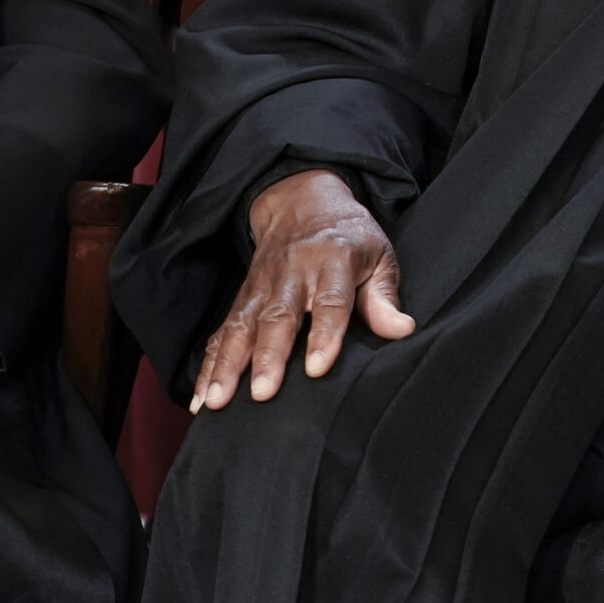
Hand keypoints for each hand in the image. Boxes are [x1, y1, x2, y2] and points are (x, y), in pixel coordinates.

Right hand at [192, 170, 415, 412]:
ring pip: (241, 326)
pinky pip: (222, 332)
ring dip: (228, 364)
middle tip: (263, 393)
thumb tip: (402, 329)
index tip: (317, 368)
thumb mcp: (378, 254)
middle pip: (278, 317)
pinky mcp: (242, 297)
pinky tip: (201, 396)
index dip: (324, 335)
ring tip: (217, 402)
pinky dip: (209, 364)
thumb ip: (385, 295)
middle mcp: (292, 274)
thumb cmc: (348, 236)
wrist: (301, 200)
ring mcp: (262, 286)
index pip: (329, 301)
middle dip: (268, 356)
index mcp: (331, 261)